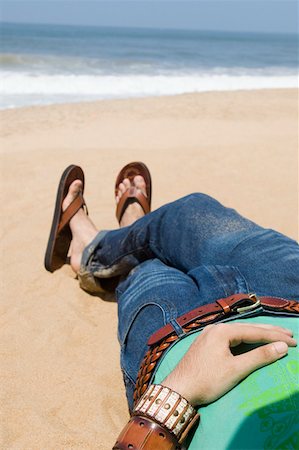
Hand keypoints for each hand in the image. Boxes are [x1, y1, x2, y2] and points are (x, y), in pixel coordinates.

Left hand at [161, 322, 296, 405]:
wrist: (178, 390)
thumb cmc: (207, 380)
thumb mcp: (236, 369)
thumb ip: (259, 357)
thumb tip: (281, 346)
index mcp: (222, 331)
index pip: (255, 331)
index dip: (275, 336)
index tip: (293, 341)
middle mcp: (215, 328)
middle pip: (247, 328)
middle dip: (269, 332)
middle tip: (289, 335)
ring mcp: (209, 335)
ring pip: (238, 332)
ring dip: (257, 334)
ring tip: (275, 336)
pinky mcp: (206, 343)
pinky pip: (230, 337)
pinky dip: (245, 339)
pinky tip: (251, 340)